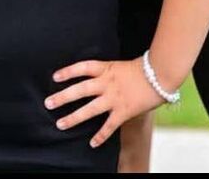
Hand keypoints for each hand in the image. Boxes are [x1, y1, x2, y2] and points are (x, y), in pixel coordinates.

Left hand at [45, 58, 161, 149]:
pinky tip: (92, 143)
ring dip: (73, 117)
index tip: (55, 77)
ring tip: (60, 124)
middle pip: (80, 90)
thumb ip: (110, 72)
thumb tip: (99, 76)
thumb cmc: (145, 68)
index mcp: (107, 68)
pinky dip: (100, 136)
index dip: (68, 71)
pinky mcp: (123, 111)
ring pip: (89, 109)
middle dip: (63, 97)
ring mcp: (114, 98)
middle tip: (48, 103)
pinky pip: (109, 126)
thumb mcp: (123, 65)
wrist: (161, 73)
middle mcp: (107, 83)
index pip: (83, 68)